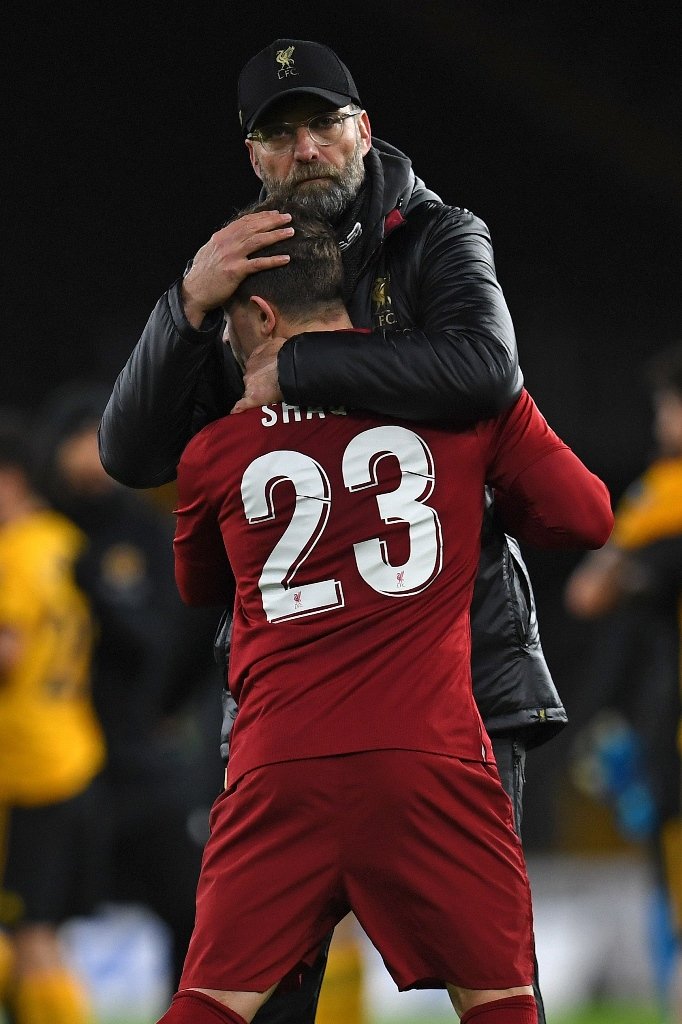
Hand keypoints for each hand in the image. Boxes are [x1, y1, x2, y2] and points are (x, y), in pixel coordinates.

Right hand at [181, 212, 293, 326]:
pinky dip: (273, 260)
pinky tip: (286, 258)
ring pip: (258, 241)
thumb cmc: (202, 275)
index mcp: (221, 237)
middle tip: (288, 218)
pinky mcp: (235, 271)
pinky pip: (258, 264)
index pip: (244, 222)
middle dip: (272, 221)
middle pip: (254, 227)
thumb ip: (222, 243)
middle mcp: (226, 243)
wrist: (193, 293)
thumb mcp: (209, 252)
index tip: (275, 214)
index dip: (261, 216)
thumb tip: (233, 237)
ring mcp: (231, 256)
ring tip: (290, 232)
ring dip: (276, 235)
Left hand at [231, 339, 286, 413]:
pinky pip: (243, 404)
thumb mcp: (276, 343)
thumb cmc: (286, 353)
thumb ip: (268, 348)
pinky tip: (236, 411)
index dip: (260, 373)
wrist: (289, 365)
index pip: (254, 369)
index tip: (265, 376)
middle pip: (251, 380)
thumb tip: (268, 343)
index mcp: (253, 360)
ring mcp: (250, 385)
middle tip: (268, 387)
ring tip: (265, 398)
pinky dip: (240, 408)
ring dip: (255, 393)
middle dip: (257, 383)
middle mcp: (249, 372)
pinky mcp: (254, 397)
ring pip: (250, 390)